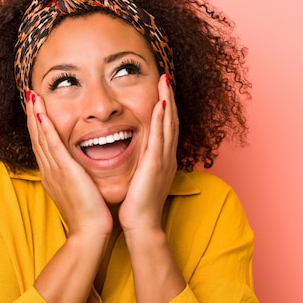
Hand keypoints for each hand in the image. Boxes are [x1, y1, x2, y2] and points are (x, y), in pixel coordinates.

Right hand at [26, 91, 112, 236]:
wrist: (90, 232)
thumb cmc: (90, 215)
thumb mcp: (80, 191)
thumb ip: (78, 177)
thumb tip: (81, 169)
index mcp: (53, 175)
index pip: (43, 144)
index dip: (38, 125)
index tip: (38, 108)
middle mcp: (49, 171)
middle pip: (37, 137)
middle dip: (33, 115)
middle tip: (31, 95)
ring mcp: (54, 171)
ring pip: (41, 138)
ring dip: (36, 116)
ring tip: (33, 96)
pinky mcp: (64, 172)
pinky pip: (52, 146)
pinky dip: (45, 129)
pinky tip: (41, 114)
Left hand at [119, 74, 177, 232]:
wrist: (141, 225)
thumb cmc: (137, 206)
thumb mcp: (140, 180)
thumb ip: (139, 166)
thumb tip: (131, 157)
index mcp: (162, 160)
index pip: (165, 128)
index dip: (166, 108)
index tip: (162, 90)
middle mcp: (166, 156)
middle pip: (171, 121)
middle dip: (169, 98)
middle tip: (167, 77)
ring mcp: (163, 159)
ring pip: (168, 124)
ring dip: (168, 101)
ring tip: (166, 81)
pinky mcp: (156, 164)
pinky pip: (160, 136)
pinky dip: (162, 119)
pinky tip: (160, 103)